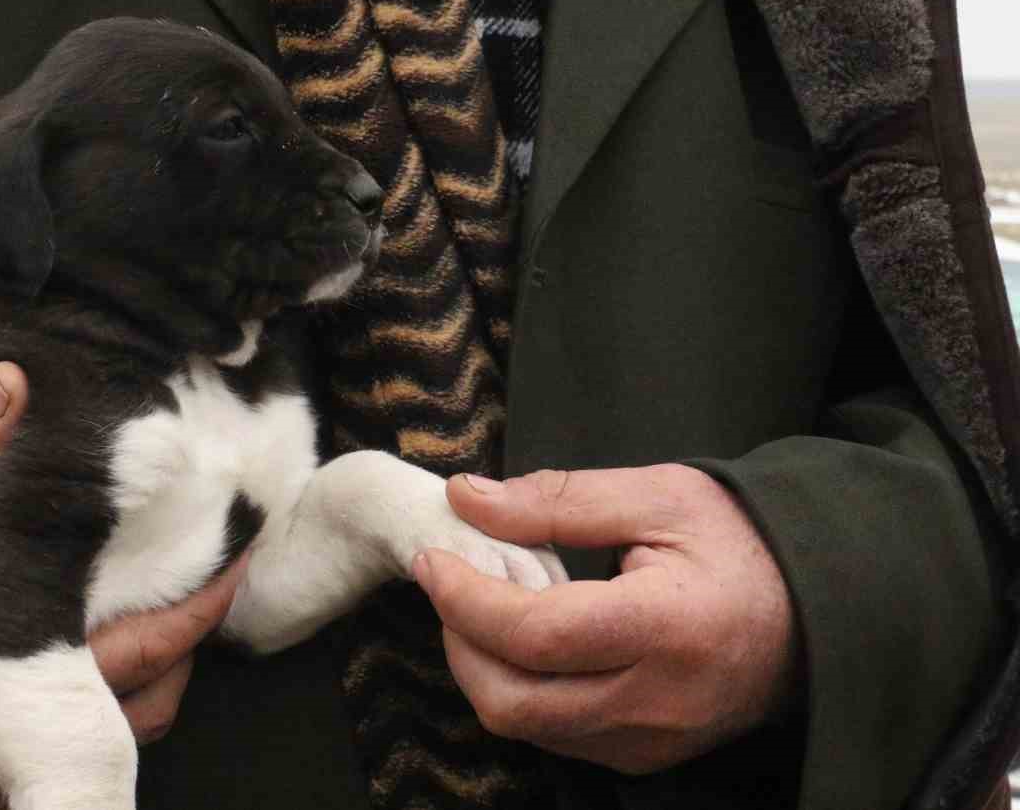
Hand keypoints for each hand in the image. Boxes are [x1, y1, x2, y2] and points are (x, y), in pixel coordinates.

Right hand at [0, 362, 244, 808]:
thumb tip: (13, 379)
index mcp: (23, 667)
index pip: (155, 644)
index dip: (207, 605)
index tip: (237, 564)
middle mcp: (24, 737)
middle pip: (154, 708)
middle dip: (189, 652)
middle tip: (206, 593)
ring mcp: (0, 774)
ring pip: (117, 748)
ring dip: (147, 691)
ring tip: (158, 630)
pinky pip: (63, 768)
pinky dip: (95, 726)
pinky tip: (91, 678)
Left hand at [412, 465, 798, 775]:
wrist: (820, 612)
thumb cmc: (741, 543)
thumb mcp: (658, 496)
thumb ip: (557, 500)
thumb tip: (466, 499)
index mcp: (665, 628)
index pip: (532, 634)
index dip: (465, 599)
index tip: (433, 558)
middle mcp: (657, 701)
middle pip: (513, 701)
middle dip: (459, 642)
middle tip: (449, 585)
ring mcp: (652, 740)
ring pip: (527, 727)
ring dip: (484, 670)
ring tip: (485, 608)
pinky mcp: (647, 756)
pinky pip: (557, 737)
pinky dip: (522, 692)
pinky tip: (525, 643)